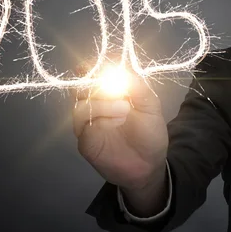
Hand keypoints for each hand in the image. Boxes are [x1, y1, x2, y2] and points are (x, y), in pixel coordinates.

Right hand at [72, 71, 167, 190]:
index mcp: (109, 93)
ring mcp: (88, 123)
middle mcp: (94, 105)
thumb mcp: (150, 105)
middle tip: (119, 88)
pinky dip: (100, 117)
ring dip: (102, 102)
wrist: (149, 166)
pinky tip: (119, 120)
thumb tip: (120, 69)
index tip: (109, 65)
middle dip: (98, 83)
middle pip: (82, 86)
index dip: (98, 66)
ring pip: (80, 104)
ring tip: (125, 109)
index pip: (94, 73)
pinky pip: (83, 124)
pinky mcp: (85, 140)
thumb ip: (137, 86)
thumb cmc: (150, 133)